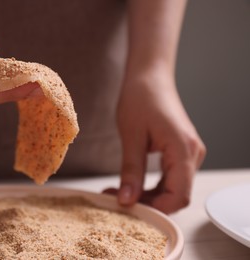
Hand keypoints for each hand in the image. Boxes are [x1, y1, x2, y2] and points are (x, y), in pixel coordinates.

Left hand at [104, 69, 205, 213]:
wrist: (150, 76)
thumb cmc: (141, 98)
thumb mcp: (131, 136)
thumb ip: (131, 170)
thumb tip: (127, 200)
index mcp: (183, 149)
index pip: (179, 196)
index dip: (155, 209)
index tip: (129, 211)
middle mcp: (192, 154)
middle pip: (175, 195)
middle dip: (146, 203)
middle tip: (115, 200)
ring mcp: (188, 153)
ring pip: (172, 189)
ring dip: (146, 195)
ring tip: (118, 192)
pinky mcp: (180, 151)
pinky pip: (169, 178)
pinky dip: (150, 185)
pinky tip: (130, 183)